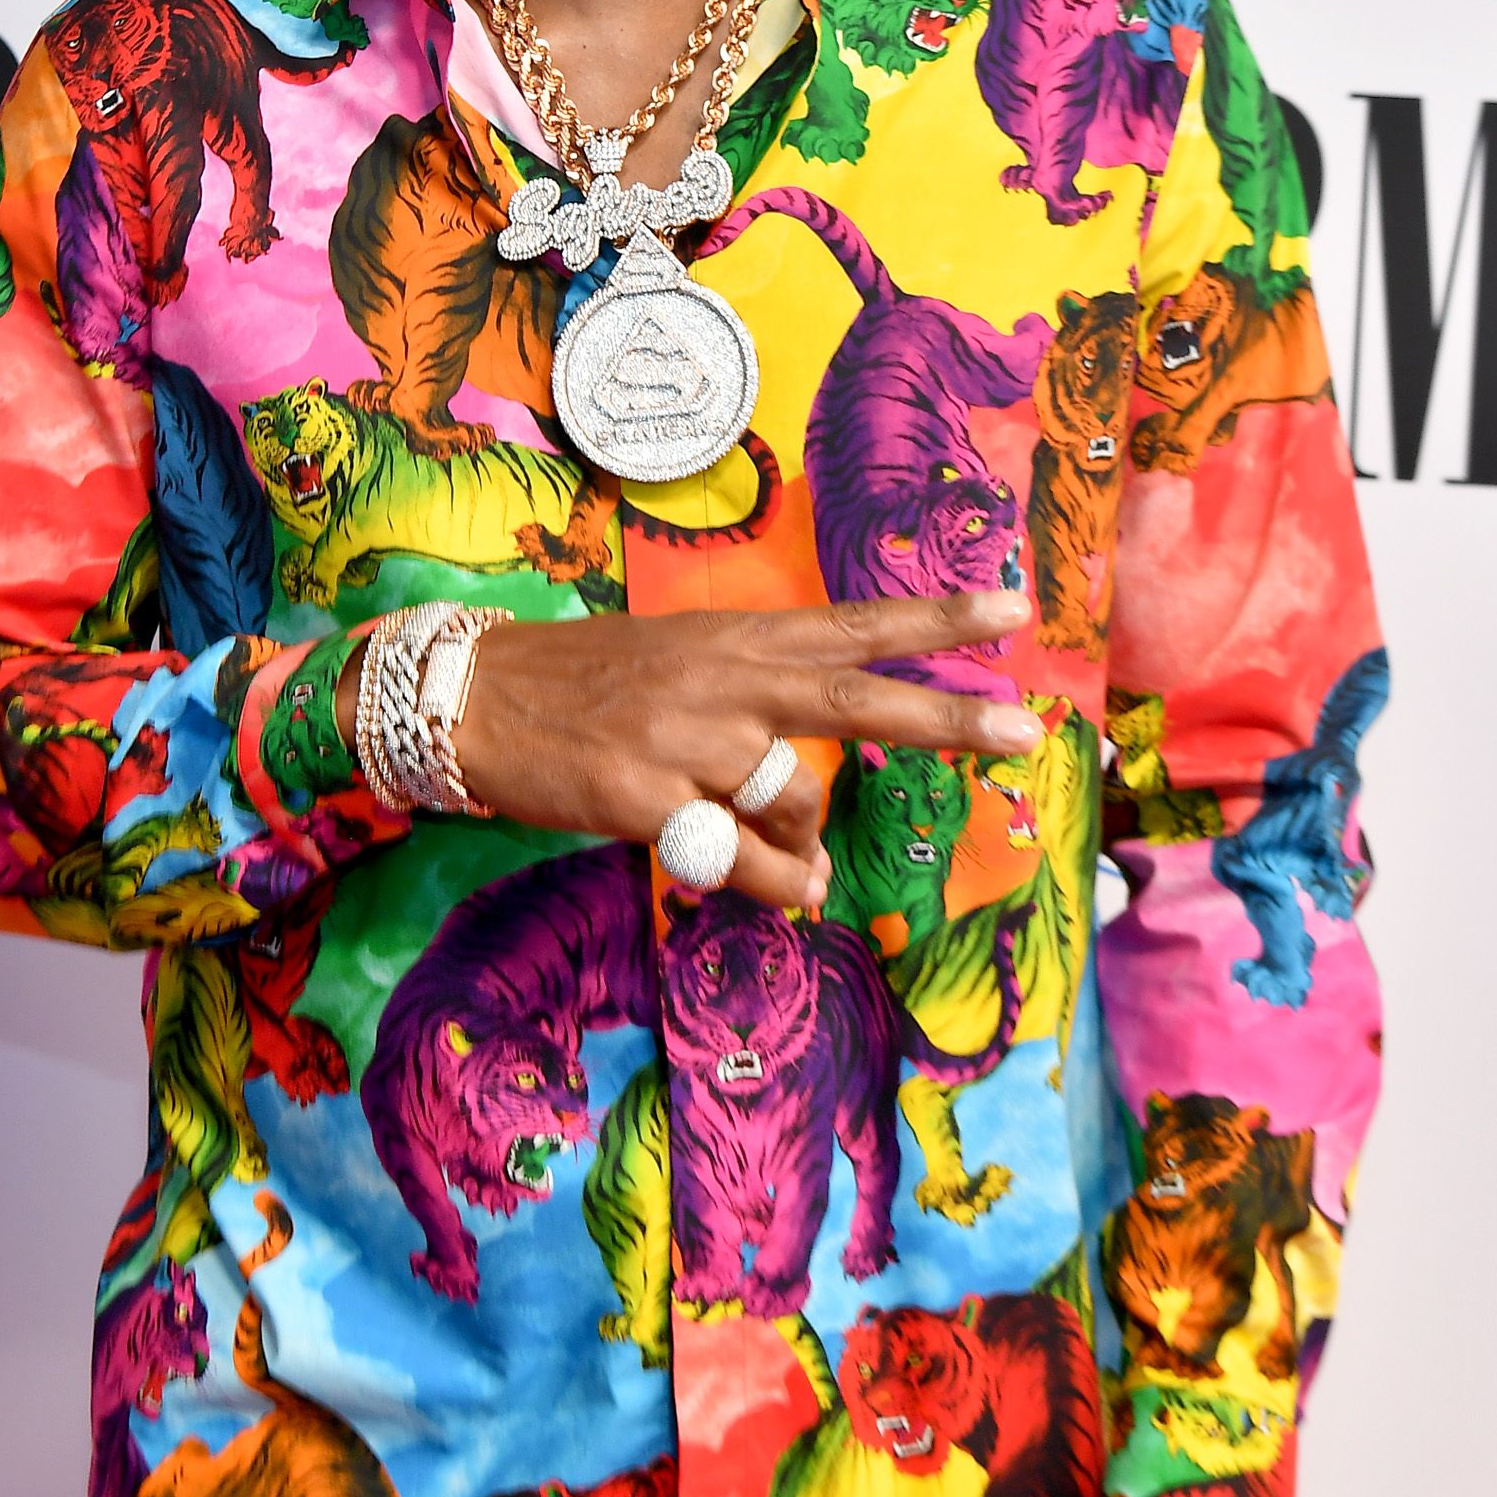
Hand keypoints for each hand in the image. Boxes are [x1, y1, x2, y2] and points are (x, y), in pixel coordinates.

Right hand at [340, 592, 1036, 907]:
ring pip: (797, 806)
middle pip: (855, 700)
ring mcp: (686, 739)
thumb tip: (810, 810)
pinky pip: (741, 863)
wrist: (473, 697)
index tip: (1013, 608)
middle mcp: (722, 678)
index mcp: (736, 636)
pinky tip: (773, 887)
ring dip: (805, 847)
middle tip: (1023, 731)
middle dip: (946, 717)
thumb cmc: (586, 685)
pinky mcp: (645, 798)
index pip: (854, 622)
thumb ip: (756, 715)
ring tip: (786, 860)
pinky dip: (771, 886)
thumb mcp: (681, 666)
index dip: (935, 617)